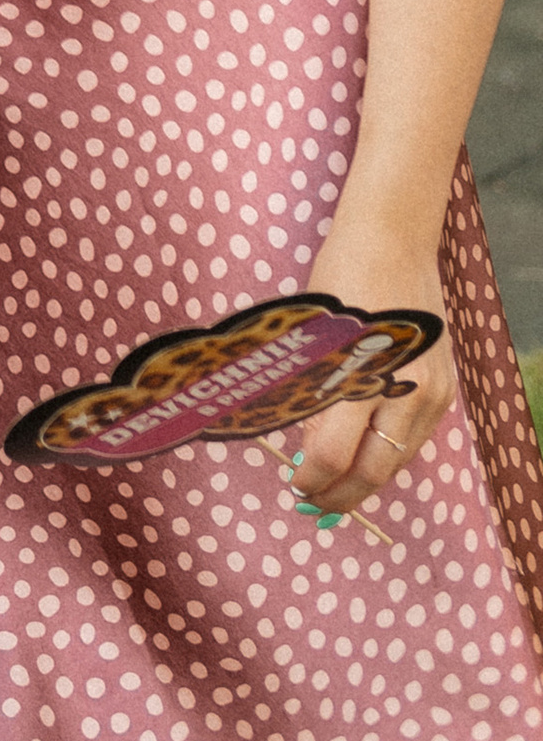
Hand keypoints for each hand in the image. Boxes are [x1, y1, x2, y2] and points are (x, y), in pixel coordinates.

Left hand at [283, 225, 454, 519]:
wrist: (394, 239)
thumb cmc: (340, 276)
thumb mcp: (315, 331)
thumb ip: (312, 391)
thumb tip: (308, 449)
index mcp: (362, 371)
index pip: (334, 451)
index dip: (313, 477)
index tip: (296, 484)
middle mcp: (405, 389)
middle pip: (374, 470)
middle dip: (342, 493)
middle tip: (315, 502)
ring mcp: (431, 392)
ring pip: (398, 459)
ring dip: (367, 479)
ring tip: (336, 486)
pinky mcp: (444, 388)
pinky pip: (414, 437)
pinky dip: (389, 452)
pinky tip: (366, 454)